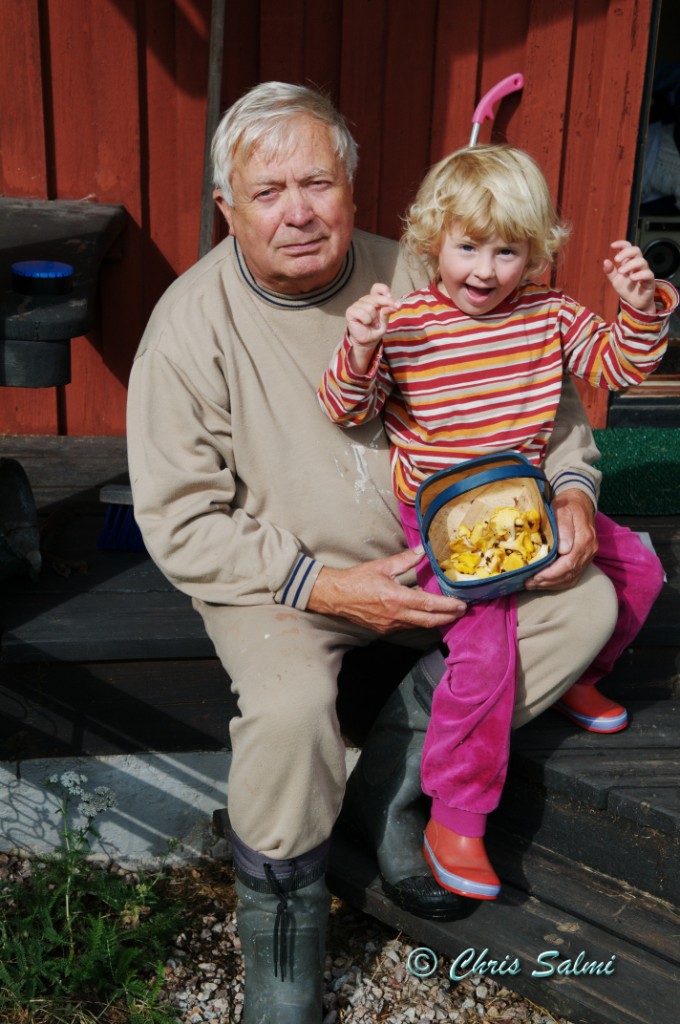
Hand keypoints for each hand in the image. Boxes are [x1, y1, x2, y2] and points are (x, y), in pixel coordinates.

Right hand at [307, 547, 466, 633]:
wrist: (335, 596)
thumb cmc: (357, 579)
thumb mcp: (382, 566)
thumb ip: (404, 560)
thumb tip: (422, 551)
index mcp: (396, 598)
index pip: (429, 604)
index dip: (448, 606)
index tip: (461, 604)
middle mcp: (395, 615)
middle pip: (429, 620)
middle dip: (448, 617)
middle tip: (463, 611)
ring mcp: (390, 625)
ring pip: (419, 625)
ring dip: (435, 620)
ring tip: (449, 613)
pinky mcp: (384, 629)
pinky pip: (407, 626)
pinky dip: (419, 621)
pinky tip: (425, 615)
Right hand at [346, 283, 399, 373]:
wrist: (366, 342)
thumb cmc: (375, 330)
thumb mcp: (384, 322)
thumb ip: (387, 312)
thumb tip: (394, 305)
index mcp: (374, 300)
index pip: (377, 288)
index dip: (384, 290)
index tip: (390, 296)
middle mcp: (366, 300)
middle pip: (377, 297)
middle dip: (387, 304)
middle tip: (394, 310)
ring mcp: (357, 305)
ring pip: (370, 307)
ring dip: (374, 319)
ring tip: (372, 324)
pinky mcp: (351, 311)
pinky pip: (362, 313)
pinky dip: (366, 320)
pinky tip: (365, 323)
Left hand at [524, 488, 597, 591]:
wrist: (580, 502)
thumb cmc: (568, 505)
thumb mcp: (563, 509)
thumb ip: (563, 527)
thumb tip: (564, 549)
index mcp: (584, 539)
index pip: (569, 563)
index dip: (551, 573)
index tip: (535, 576)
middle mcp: (589, 550)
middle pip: (569, 573)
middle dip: (548, 581)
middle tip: (529, 583)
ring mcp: (588, 557)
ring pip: (572, 578)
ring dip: (552, 584)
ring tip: (534, 585)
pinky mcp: (585, 560)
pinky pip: (574, 577)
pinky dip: (559, 583)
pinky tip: (545, 583)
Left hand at [603, 240, 655, 313]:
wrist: (634, 303)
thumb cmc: (627, 289)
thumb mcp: (615, 280)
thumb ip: (610, 271)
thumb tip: (605, 261)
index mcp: (629, 262)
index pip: (629, 247)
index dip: (622, 244)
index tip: (612, 246)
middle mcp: (638, 265)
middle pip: (636, 250)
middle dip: (626, 252)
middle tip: (616, 260)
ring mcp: (645, 272)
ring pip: (642, 261)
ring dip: (630, 265)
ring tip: (621, 271)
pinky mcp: (650, 281)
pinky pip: (648, 274)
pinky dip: (640, 274)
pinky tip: (632, 278)